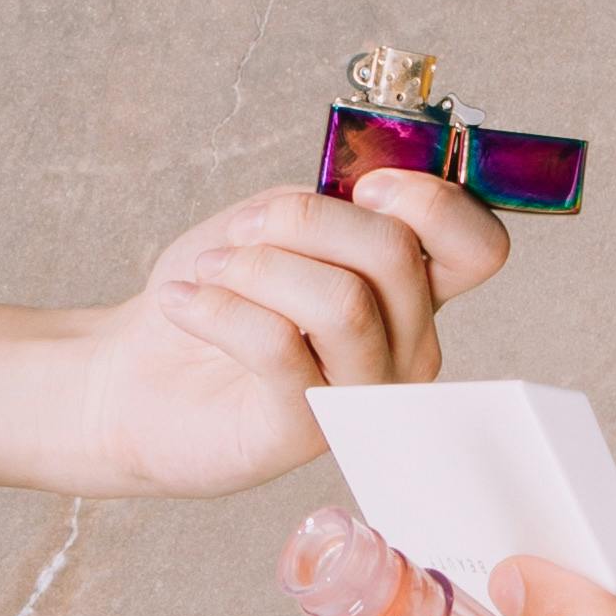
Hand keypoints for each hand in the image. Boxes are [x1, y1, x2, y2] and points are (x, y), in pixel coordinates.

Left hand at [54, 169, 505, 494]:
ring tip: (209, 270)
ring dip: (258, 267)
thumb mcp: (271, 223)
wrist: (136, 373)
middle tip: (241, 232)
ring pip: (344, 303)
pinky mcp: (308, 429)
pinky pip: (279, 345)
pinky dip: (219, 307)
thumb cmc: (214, 294)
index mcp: (411, 287)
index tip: (365, 186)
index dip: (433, 202)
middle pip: (396, 255)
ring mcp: (362, 391)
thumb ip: (329, 206)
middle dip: (303, 219)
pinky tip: (185, 301)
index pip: (479, 246)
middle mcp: (406, 343)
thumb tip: (364, 192)